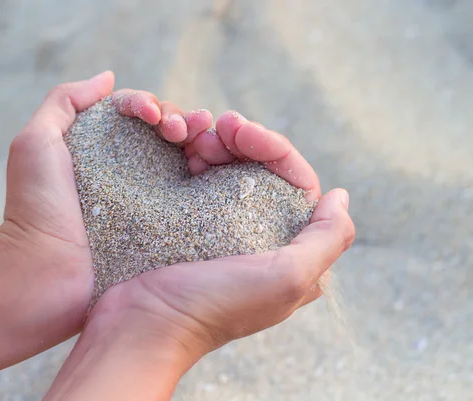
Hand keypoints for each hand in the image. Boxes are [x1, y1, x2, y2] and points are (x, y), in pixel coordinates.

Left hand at [0, 72, 256, 342]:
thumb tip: (108, 76)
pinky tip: (215, 173)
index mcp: (98, 149)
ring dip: (199, 146)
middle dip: (181, 121)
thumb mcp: (36, 143)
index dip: (150, 106)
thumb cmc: (34, 208)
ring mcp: (145, 202)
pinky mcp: (158, 231)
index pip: (135, 114)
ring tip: (208, 144)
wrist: (41, 276)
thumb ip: (65, 101)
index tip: (153, 117)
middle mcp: (124, 173)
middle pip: (164, 136)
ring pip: (181, 164)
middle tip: (188, 130)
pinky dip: (204, 183)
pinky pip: (188, 202)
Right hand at [42, 109, 353, 400]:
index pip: (296, 182)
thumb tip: (340, 196)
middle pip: (262, 173)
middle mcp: (259, 241)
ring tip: (194, 137)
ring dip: (217, 147)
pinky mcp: (188, 229)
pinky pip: (198, 183)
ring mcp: (221, 234)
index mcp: (289, 253)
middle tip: (216, 127)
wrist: (141, 324)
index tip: (241, 131)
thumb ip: (326, 239)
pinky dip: (194, 161)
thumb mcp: (285, 278)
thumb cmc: (213, 305)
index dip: (273, 149)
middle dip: (243, 143)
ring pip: (229, 173)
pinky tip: (182, 150)